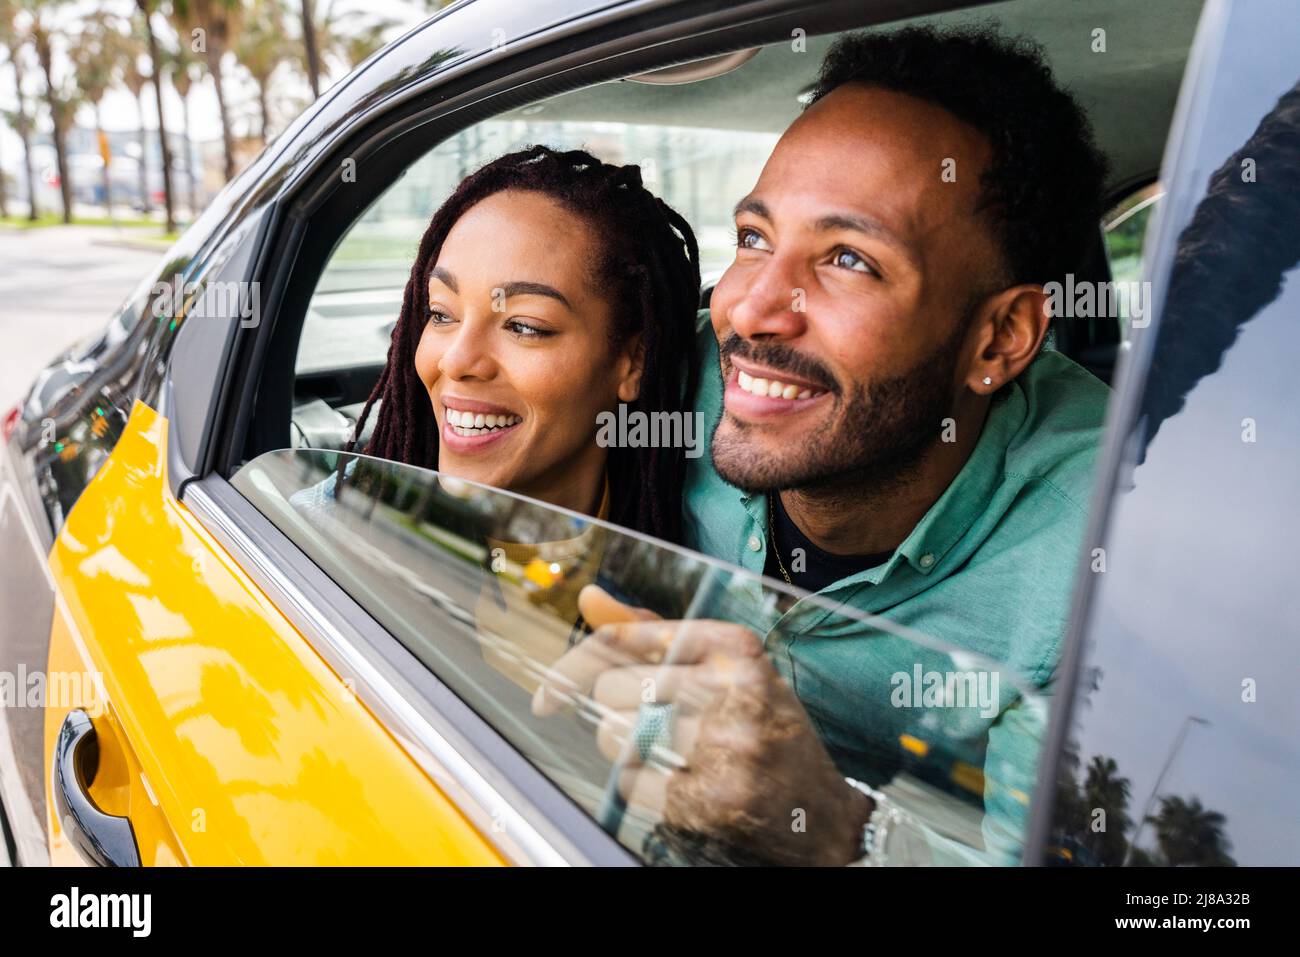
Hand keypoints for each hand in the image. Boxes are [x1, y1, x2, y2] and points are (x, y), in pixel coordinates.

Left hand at [532, 585, 873, 864]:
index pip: (626, 638)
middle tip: (656, 726)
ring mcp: (722, 745)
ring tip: (673, 754)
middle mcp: (731, 688)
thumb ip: (653, 632)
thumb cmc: (763, 727)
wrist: (820, 811)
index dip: (575, 663)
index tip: (549, 690)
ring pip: (617, 737)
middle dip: (618, 712)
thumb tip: (589, 597)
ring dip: (628, 750)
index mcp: (734, 645)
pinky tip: (680, 784)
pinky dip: (641, 786)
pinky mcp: (712, 797)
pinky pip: (631, 782)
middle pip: (613, 689)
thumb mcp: (723, 668)